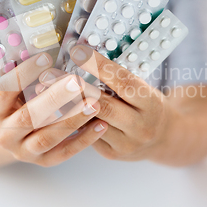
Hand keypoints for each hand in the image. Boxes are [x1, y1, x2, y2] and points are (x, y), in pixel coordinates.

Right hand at [0, 52, 107, 166]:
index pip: (4, 91)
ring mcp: (23, 151)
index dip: (24, 74)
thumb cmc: (20, 104)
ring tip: (94, 103)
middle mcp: (4, 134)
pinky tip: (101, 124)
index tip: (47, 58)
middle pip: (28, 117)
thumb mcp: (16, 90)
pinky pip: (64, 152)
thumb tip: (48, 45)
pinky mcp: (43, 161)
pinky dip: (84, 139)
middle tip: (77, 82)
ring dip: (72, 120)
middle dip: (53, 98)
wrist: (12, 138)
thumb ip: (28, 75)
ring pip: (47, 137)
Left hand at [41, 46, 173, 161]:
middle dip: (73, 89)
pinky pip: (87, 136)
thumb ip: (119, 79)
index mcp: (152, 104)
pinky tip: (52, 110)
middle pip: (103, 106)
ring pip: (90, 124)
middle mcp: (141, 126)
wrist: (163, 139)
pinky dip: (70, 121)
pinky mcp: (112, 154)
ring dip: (65, 106)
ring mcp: (126, 144)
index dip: (99, 66)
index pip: (123, 82)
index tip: (76, 52)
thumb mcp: (144, 88)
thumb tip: (83, 57)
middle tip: (48, 75)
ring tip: (43, 92)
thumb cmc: (148, 105)